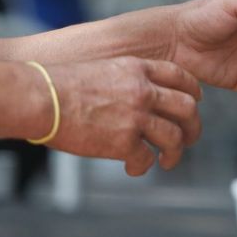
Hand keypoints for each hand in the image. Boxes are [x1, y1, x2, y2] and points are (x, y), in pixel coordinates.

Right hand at [44, 57, 201, 175]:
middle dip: (193, 126)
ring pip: (174, 137)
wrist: (40, 98)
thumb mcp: (104, 68)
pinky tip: (135, 168)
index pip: (180, 76)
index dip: (193, 90)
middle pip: (187, 108)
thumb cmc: (60, 84)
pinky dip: (143, 166)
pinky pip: (146, 158)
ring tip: (168, 161)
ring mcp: (136, 116)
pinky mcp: (124, 141)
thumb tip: (141, 97)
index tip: (196, 100)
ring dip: (174, 152)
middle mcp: (144, 91)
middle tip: (190, 137)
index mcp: (138, 69)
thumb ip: (128, 80)